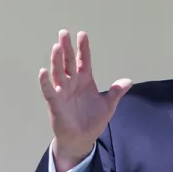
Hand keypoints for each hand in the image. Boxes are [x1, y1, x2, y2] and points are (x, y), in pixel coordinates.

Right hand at [39, 30, 131, 171]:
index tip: (82, 34)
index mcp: (85, 81)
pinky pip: (49, 90)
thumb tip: (128, 81)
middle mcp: (73, 83)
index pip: (84, 61)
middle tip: (64, 32)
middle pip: (69, 62)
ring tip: (56, 46)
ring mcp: (63, 91)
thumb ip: (116, 92)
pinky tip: (43, 71)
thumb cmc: (93, 121)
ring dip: (57, 60)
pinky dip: (45, 82)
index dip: (83, 48)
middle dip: (67, 48)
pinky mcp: (55, 102)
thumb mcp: (108, 106)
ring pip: (59, 72)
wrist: (82, 139)